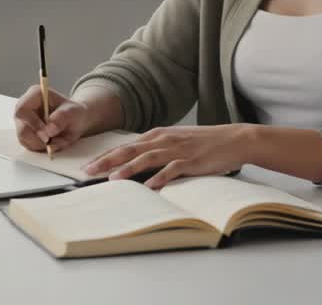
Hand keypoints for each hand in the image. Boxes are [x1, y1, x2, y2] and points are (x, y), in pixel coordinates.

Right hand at [13, 85, 91, 152]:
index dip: (32, 123)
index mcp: (35, 94)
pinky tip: (52, 141)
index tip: (47, 135)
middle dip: (38, 138)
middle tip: (52, 142)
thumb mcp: (73, 112)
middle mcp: (25, 107)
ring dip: (41, 144)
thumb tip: (49, 130)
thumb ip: (62, 118)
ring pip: (24, 138)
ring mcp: (23, 121)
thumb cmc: (73, 112)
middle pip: (21, 127)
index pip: (22, 109)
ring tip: (57, 139)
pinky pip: (28, 145)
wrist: (75, 120)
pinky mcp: (24, 133)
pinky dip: (41, 147)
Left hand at [84, 125, 253, 188]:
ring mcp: (177, 149)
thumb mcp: (174, 142)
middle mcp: (163, 140)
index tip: (87, 164)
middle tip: (88, 171)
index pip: (125, 146)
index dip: (105, 155)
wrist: (233, 138)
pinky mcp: (191, 160)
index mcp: (157, 135)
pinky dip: (159, 177)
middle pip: (129, 150)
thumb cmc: (203, 142)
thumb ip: (155, 149)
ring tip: (112, 179)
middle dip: (107, 161)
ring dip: (128, 168)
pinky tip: (148, 186)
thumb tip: (134, 161)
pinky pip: (172, 169)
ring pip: (146, 158)